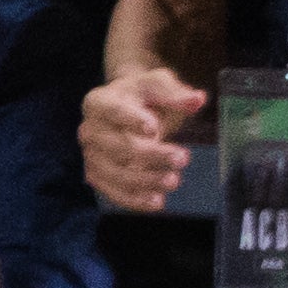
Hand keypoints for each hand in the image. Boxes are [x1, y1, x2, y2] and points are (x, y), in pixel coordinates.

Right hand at [83, 63, 213, 212]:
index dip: (132, 121)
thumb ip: (175, 93)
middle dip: (151, 155)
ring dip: (146, 181)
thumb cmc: (143, 97)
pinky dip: (134, 201)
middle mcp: (89, 130)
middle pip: (118, 147)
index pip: (113, 111)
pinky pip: (114, 193)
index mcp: (99, 102)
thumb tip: (197, 99)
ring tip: (174, 181)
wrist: (129, 112)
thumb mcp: (158, 86)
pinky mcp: (99, 177)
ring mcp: (92, 156)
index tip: (154, 129)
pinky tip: (158, 202)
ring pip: (116, 174)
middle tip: (183, 158)